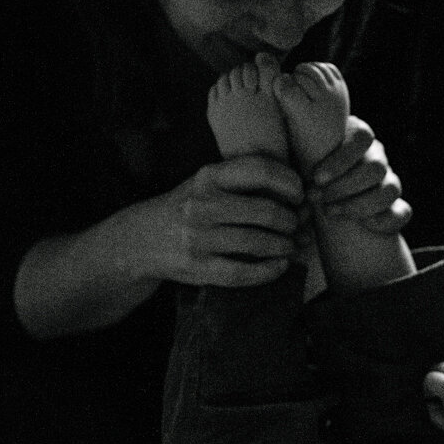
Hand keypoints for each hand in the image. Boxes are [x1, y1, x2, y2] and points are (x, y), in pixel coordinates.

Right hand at [130, 156, 305, 286]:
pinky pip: (243, 272)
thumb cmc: (187, 207)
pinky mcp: (197, 267)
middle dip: (290, 220)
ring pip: (257, 243)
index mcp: (207, 176)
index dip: (289, 182)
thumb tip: (303, 195)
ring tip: (290, 246)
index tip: (299, 194)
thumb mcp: (206, 183)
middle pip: (265, 211)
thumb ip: (245, 183)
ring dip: (284, 246)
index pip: (259, 170)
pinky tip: (279, 266)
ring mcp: (198, 238)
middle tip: (296, 226)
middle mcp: (201, 205)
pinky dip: (269, 271)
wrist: (140, 240)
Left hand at [309, 117, 410, 233]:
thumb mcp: (300, 162)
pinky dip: (385, 220)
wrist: (318, 203)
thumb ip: (300, 160)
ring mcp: (389, 181)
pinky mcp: (396, 207)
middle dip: (344, 186)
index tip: (316, 178)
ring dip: (358, 204)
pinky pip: (402, 212)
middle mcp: (377, 156)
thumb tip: (299, 181)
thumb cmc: (304, 175)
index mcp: (356, 137)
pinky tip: (362, 226)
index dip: (341, 159)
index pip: (363, 137)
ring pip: (391, 189)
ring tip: (329, 212)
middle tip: (318, 198)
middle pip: (376, 167)